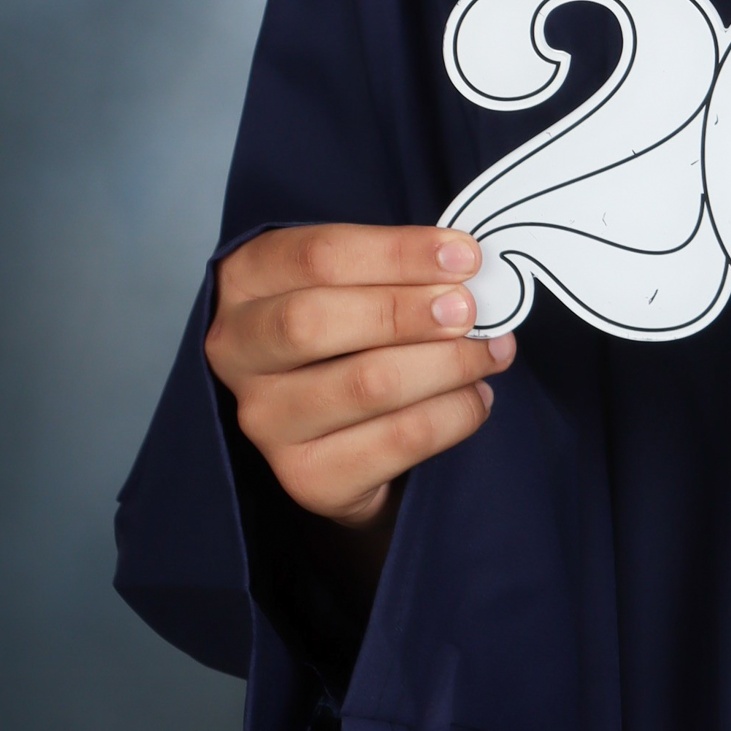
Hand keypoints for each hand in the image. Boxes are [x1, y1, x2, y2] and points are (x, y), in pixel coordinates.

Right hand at [205, 223, 514, 529]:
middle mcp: (237, 351)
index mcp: (246, 280)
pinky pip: (396, 441)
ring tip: (492, 352)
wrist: (336, 432)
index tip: (464, 256)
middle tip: (471, 309)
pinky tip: (477, 397)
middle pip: (316, 322)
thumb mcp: (357, 282)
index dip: (398, 253)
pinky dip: (453, 414)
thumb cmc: (351, 332)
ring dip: (447, 364)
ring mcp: (265, 420)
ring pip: (365, 385)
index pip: (317, 257)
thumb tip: (470, 267)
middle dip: (408, 312)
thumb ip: (398, 270)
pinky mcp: (304, 478)